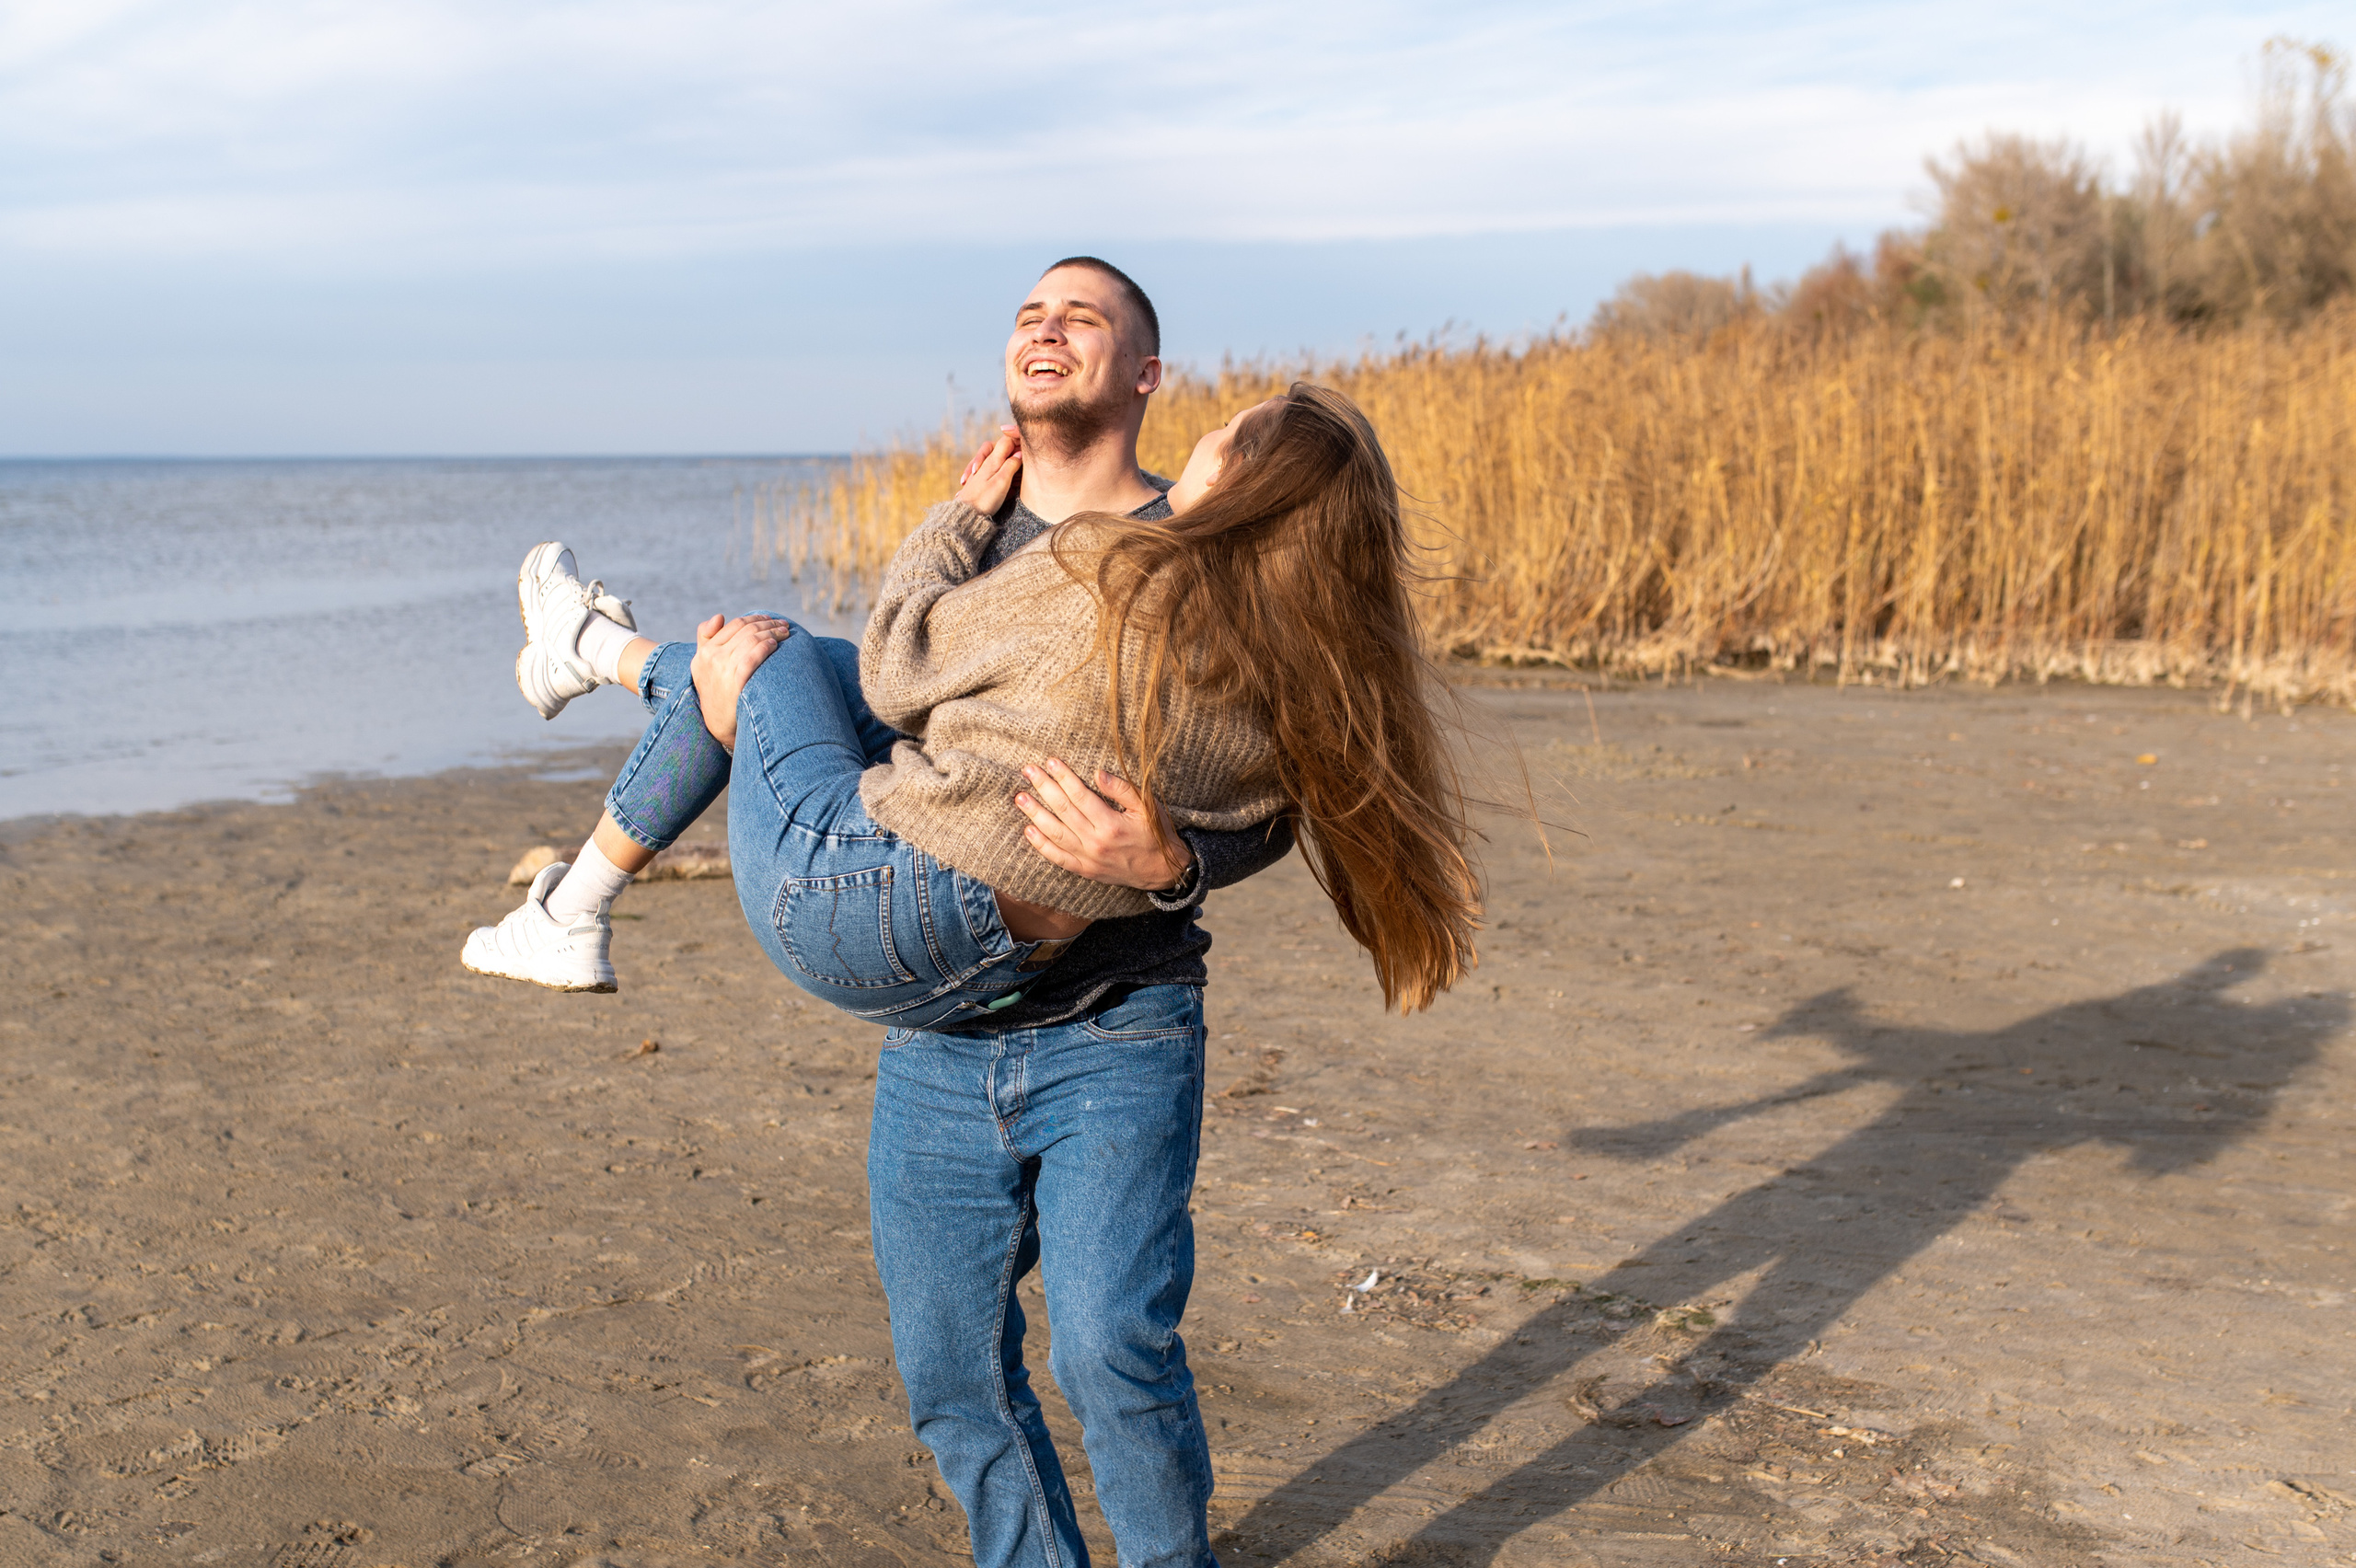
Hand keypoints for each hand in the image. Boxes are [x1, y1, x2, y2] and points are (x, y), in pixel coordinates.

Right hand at [690, 613, 786, 751]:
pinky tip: (775, 645)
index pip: (734, 625)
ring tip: (785, 633)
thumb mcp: (702, 665)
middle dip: (768, 624)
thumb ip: (706, 639)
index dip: (755, 618)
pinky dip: (765, 647)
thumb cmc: (715, 691)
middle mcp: (711, 658)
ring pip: (751, 641)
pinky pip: (752, 658)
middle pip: (746, 631)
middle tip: (784, 624)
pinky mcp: (735, 683)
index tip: (769, 618)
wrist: (719, 724)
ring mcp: (722, 670)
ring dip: (772, 633)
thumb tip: (719, 616)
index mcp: (705, 651)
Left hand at [955, 427, 1022, 515]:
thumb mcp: (1002, 481)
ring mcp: (982, 472)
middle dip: (1012, 452)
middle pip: (1000, 447)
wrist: (966, 515)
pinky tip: (1008, 490)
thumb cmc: (984, 499)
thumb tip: (1020, 453)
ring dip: (1009, 468)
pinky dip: (1003, 478)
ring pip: (998, 461)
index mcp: (992, 460)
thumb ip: (1011, 465)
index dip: (1017, 441)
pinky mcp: (981, 483)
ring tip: (1017, 480)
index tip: (1027, 450)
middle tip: (1023, 462)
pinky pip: (994, 474)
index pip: (1006, 441)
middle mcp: (986, 463)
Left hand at [1015, 759, 1194, 890]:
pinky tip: (1028, 831)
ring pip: (1055, 834)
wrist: (1164, 870)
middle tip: (1028, 771)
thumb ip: (1122, 790)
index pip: (1080, 796)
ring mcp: (1089, 859)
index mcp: (1112, 825)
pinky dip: (1041, 845)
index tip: (1051, 762)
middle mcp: (1096, 843)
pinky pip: (1058, 858)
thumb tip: (1097, 773)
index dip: (1064, 777)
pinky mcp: (1086, 871)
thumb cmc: (1157, 834)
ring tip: (1020, 797)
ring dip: (1035, 814)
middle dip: (1044, 788)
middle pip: (1063, 811)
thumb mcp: (1148, 807)